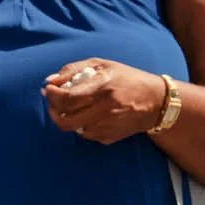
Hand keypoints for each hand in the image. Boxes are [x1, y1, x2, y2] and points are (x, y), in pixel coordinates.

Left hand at [42, 60, 168, 144]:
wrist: (156, 101)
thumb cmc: (127, 79)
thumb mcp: (104, 66)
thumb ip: (74, 70)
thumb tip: (49, 81)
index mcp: (103, 89)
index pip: (67, 98)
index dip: (52, 95)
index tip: (48, 89)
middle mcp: (105, 110)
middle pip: (65, 119)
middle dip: (53, 110)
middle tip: (54, 101)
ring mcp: (107, 126)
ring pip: (72, 128)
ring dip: (66, 118)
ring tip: (71, 107)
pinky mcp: (109, 137)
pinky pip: (84, 134)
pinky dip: (80, 124)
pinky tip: (89, 114)